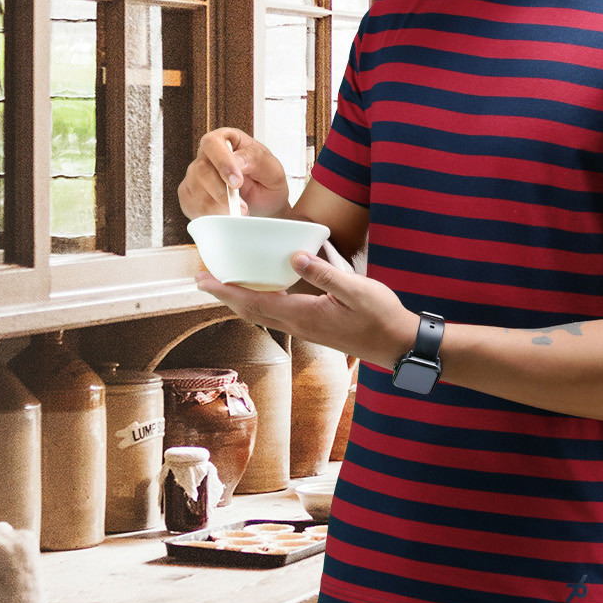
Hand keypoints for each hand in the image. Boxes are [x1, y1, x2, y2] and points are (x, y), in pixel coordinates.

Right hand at [178, 127, 289, 219]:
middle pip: (200, 169)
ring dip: (218, 206)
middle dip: (221, 192)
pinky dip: (210, 214)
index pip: (213, 143)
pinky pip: (192, 205)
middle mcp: (207, 155)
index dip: (222, 162)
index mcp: (226, 139)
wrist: (265, 205)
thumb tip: (236, 160)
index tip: (237, 182)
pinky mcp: (190, 194)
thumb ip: (255, 160)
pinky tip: (226, 214)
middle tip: (241, 206)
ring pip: (196, 190)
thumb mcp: (272, 168)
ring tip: (239, 212)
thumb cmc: (267, 182)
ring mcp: (195, 175)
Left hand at [195, 252, 419, 372]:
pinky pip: (278, 315)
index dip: (226, 291)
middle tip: (202, 280)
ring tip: (226, 285)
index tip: (202, 280)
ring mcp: (307, 330)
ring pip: (263, 315)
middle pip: (251, 312)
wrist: (399, 346)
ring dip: (241, 300)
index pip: (254, 302)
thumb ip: (325, 272)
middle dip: (225, 296)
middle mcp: (299, 326)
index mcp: (304, 316)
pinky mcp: (315, 329)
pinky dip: (262, 303)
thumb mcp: (356, 290)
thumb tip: (295, 256)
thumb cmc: (381, 317)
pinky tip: (266, 292)